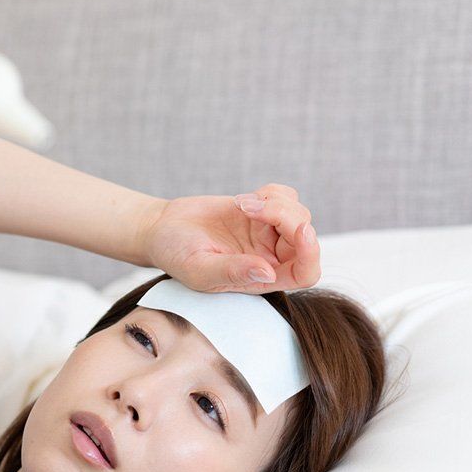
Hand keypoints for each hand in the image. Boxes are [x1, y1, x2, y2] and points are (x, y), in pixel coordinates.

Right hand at [140, 183, 319, 293]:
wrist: (161, 230)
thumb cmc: (175, 255)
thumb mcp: (199, 269)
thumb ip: (233, 272)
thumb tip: (270, 273)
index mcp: (260, 279)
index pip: (304, 273)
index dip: (310, 253)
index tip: (300, 230)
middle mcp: (270, 257)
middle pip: (304, 238)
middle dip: (285, 217)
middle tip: (248, 208)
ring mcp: (268, 234)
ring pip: (298, 213)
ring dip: (274, 203)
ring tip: (240, 204)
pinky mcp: (262, 212)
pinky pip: (286, 196)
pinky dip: (270, 192)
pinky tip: (242, 201)